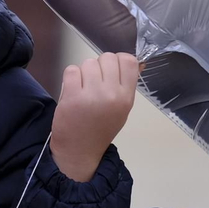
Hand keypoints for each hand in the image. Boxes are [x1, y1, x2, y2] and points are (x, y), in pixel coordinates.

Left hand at [49, 52, 138, 181]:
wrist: (80, 150)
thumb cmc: (101, 127)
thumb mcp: (121, 109)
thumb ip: (125, 85)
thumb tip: (137, 61)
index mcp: (126, 97)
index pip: (129, 61)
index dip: (118, 61)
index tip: (111, 71)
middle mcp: (111, 94)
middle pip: (107, 57)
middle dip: (99, 66)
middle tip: (94, 82)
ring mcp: (92, 95)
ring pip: (88, 63)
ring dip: (84, 72)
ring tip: (83, 89)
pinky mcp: (72, 96)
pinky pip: (71, 70)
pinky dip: (71, 77)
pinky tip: (73, 91)